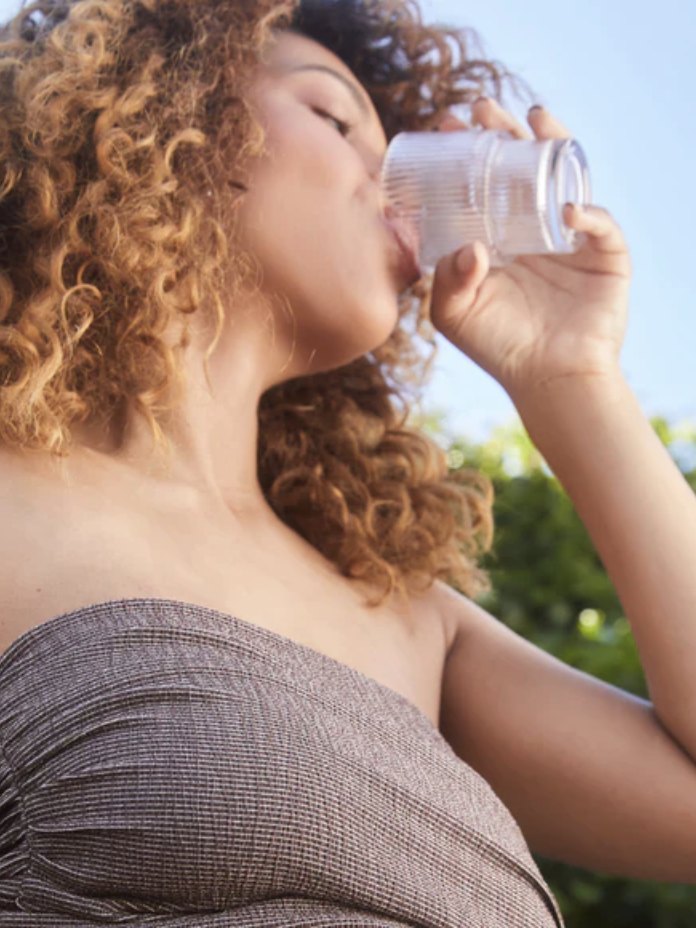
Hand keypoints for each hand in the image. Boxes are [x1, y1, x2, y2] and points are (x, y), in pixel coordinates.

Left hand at [428, 101, 631, 399]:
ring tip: (536, 118)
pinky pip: (601, 226)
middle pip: (522, 166)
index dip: (468, 152)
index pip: (483, 181)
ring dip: (554, 144)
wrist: (548, 378)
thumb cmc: (497, 345)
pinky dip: (587, 214)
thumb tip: (471, 245)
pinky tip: (566, 208)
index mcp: (499, 235)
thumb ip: (446, 278)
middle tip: (482, 109)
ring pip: (566, 177)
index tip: (447, 127)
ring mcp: (571, 237)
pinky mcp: (605, 256)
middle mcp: (534, 227)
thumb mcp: (454, 313)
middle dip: (505, 133)